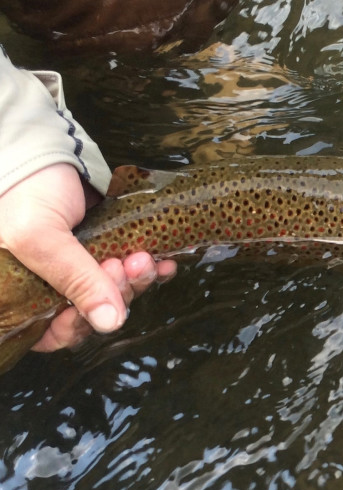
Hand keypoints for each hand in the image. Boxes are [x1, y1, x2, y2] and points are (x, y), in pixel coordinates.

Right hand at [0, 163, 175, 351]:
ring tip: (142, 258)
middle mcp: (55, 286)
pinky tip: (163, 261)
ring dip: (137, 280)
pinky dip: (153, 268)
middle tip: (120, 265)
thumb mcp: (40, 237)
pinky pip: (137, 270)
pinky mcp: (112, 248)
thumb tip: (110, 322)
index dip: (75, 328)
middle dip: (115, 293)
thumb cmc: (26, 192)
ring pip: (121, 293)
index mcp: (25, 293)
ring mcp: (86, 268)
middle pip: (94, 313)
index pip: (52, 334)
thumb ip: (74, 279)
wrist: (47, 149)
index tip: (90, 309)